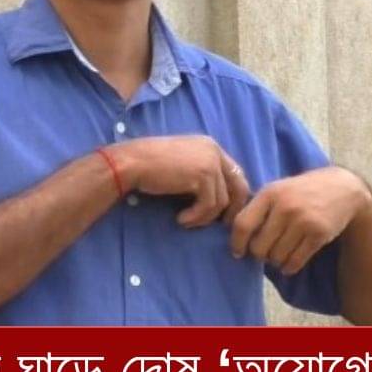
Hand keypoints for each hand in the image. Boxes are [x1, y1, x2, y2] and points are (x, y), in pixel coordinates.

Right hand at [109, 135, 250, 227]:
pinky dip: (196, 217)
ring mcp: (210, 162)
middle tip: (220, 225)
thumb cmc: (150, 166)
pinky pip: (209, 206)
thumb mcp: (183, 165)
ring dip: (205, 217)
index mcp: (210, 146)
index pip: (235, 174)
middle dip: (232, 209)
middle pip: (239, 186)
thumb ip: (202, 174)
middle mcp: (214, 151)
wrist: (132, 162)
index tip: (223, 214)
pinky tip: (181, 219)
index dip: (233, 196)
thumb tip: (220, 199)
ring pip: (222, 201)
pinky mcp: (202, 176)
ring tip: (187, 221)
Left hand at [230, 166, 371, 274]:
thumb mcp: (277, 189)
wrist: (342, 189)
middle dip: (259, 254)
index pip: (242, 224)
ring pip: (276, 257)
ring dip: (276, 261)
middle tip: (265, 251)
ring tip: (279, 253)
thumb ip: (257, 208)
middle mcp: (285, 206)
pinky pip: (295, 262)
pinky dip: (289, 267)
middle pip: (259, 247)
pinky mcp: (318, 234)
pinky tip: (290, 261)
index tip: (238, 252)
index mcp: (270, 193)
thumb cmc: (301, 192)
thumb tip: (234, 236)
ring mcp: (303, 220)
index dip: (236, 243)